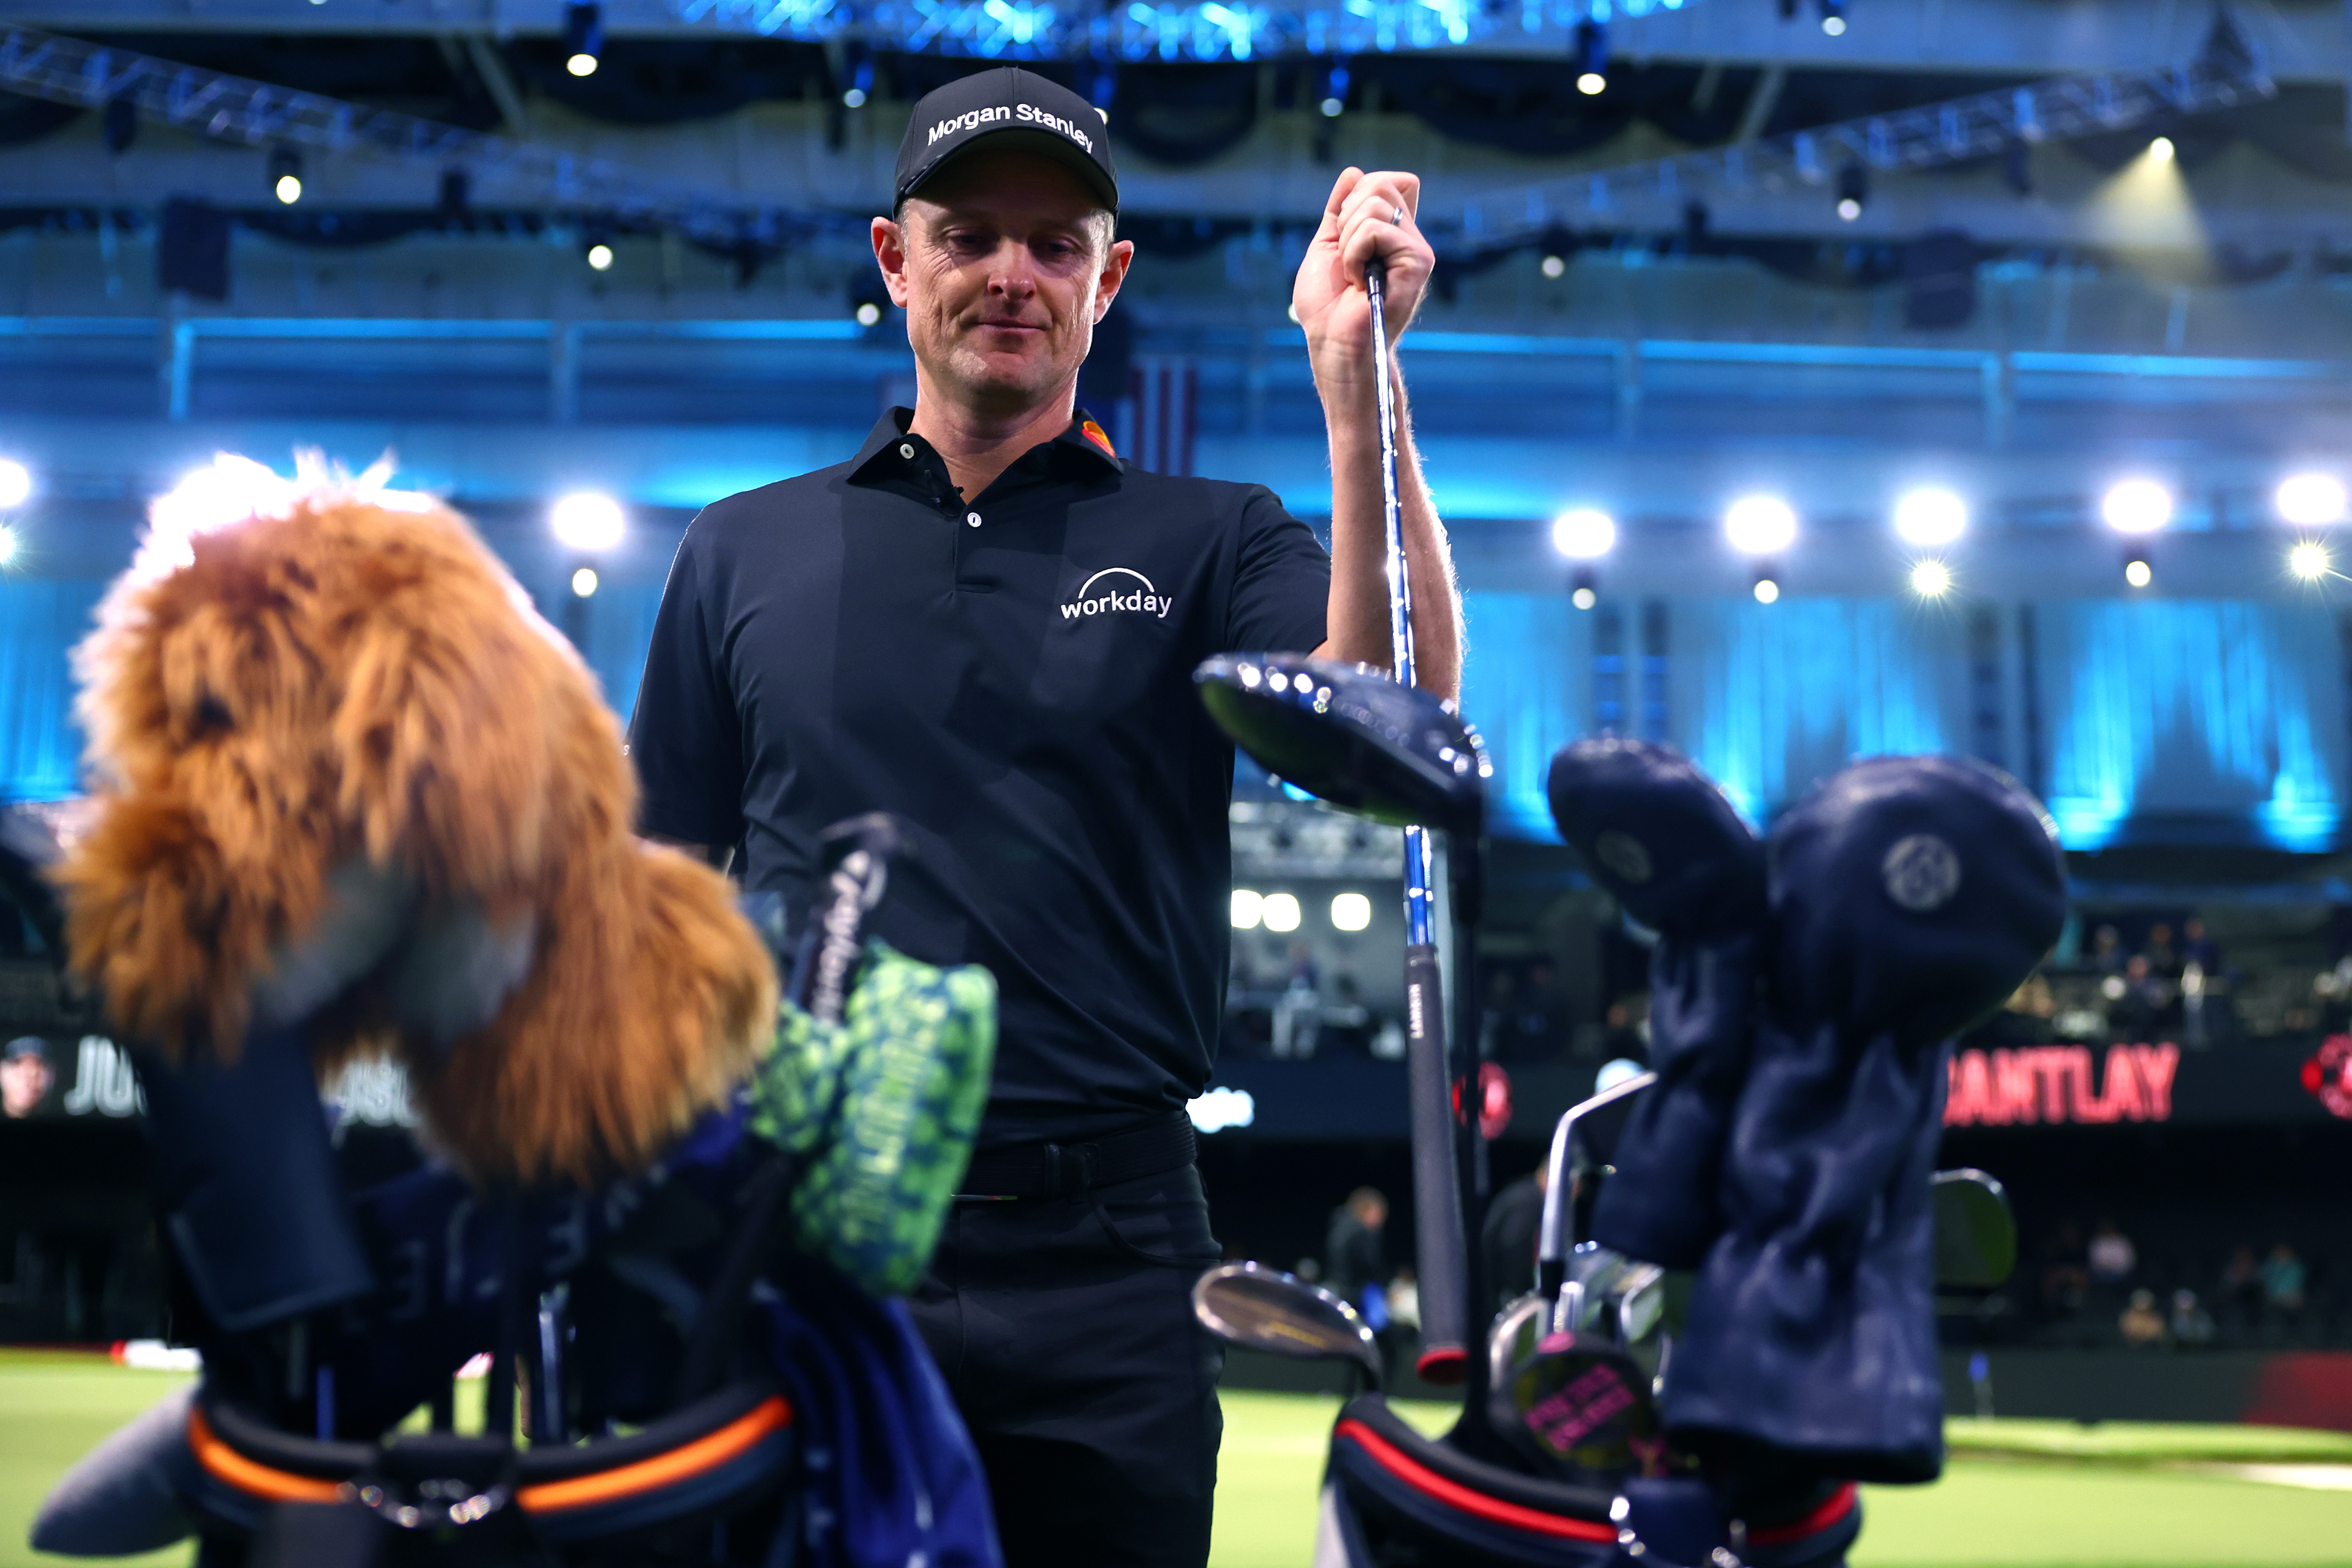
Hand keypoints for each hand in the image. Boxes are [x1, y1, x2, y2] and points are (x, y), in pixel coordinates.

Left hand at [1293, 167, 1433, 399]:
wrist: (1333, 343)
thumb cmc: (1326, 307)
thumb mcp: (1325, 246)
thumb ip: (1338, 210)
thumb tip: (1354, 172)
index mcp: (1390, 232)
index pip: (1387, 180)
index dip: (1357, 195)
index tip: (1343, 234)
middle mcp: (1408, 237)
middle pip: (1381, 182)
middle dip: (1347, 216)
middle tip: (1347, 258)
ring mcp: (1416, 248)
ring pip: (1376, 203)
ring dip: (1348, 240)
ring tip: (1353, 274)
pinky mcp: (1418, 261)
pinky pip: (1376, 229)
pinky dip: (1354, 253)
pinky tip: (1359, 282)